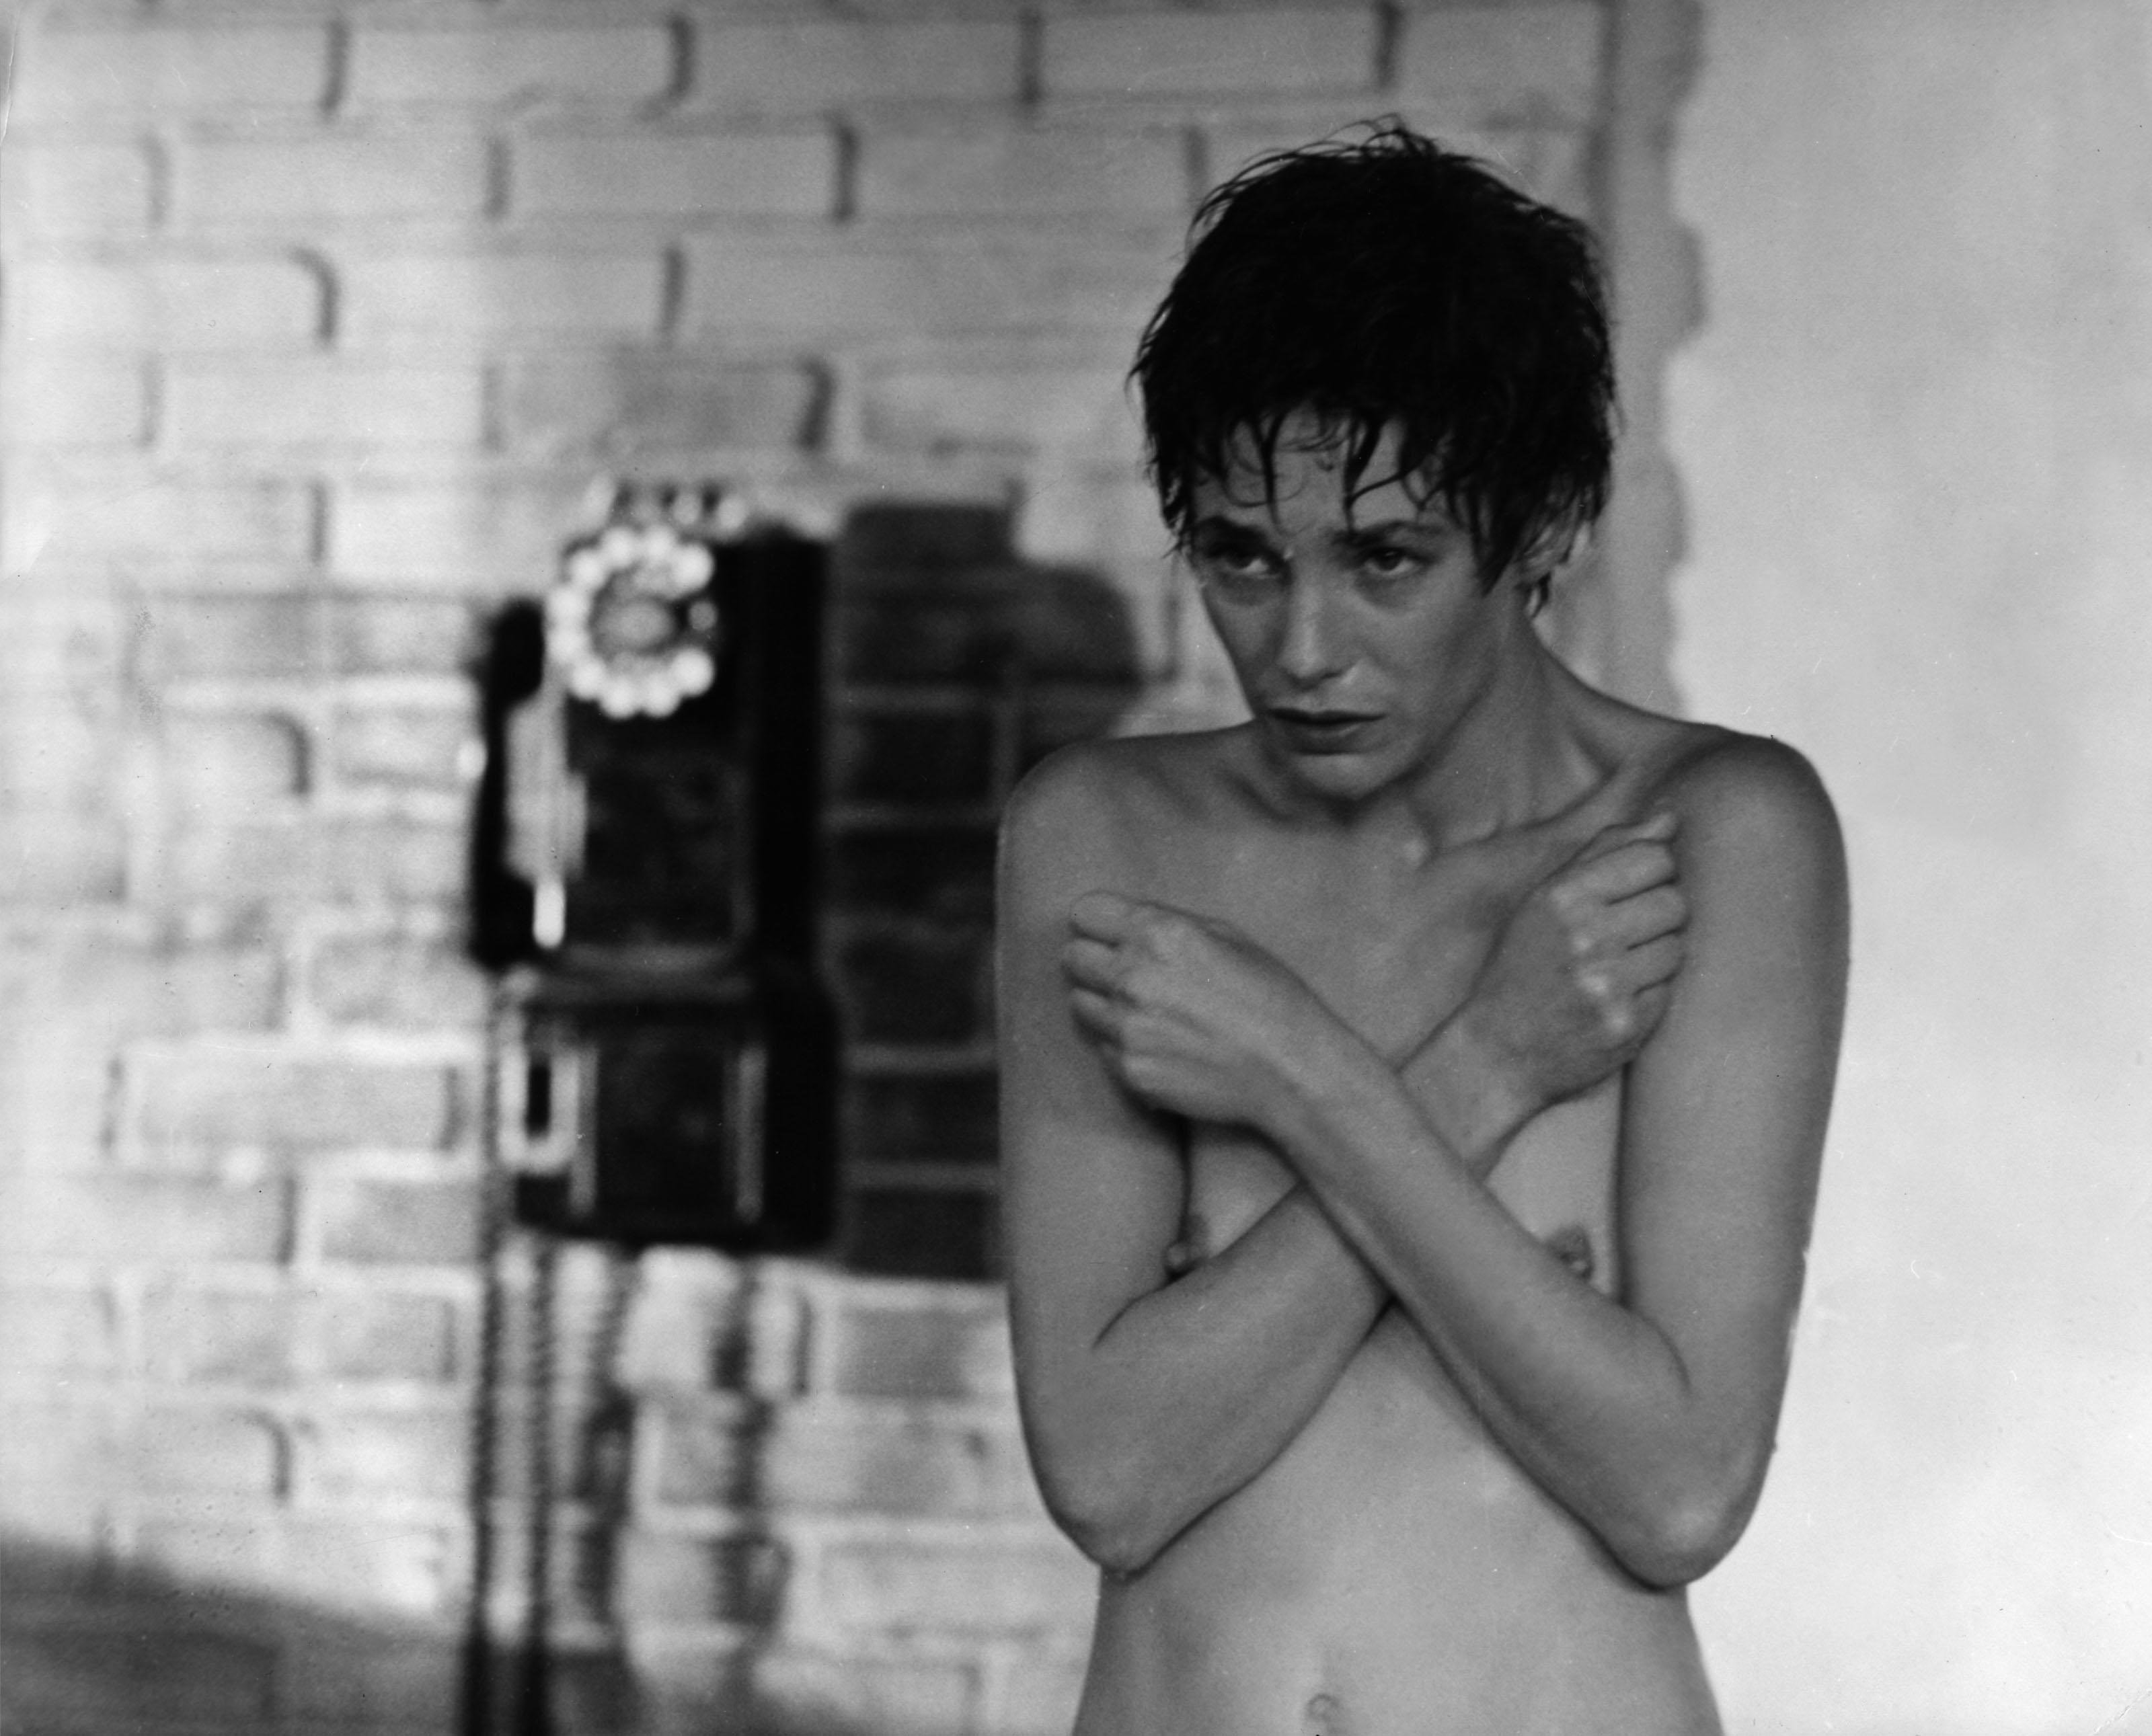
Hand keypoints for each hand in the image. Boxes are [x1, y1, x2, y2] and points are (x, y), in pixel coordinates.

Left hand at [1061, 891, 1332, 1132]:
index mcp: (1158, 934)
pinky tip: (1161, 1044)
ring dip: (1104, 1003)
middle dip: (1096, 961)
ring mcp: (1126, 1028)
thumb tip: (1124, 921)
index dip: (1100, 923)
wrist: (1290, 1070)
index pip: (1085, 913)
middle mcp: (1133, 977)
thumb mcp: (1228, 936)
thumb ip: (1168, 923)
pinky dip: (1121, 1044)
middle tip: (1129, 974)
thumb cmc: (1269, 996)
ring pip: (1080, 1003)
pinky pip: (1102, 1046)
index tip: (1112, 934)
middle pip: (1072, 956)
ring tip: (1148, 1012)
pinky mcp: (1128, 1070)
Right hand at [1446, 811, 1688, 1121]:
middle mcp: (1584, 936)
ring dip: (1656, 957)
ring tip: (1618, 969)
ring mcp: (1606, 982)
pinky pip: (1669, 989)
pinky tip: (1617, 998)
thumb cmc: (1523, 966)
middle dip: (1657, 917)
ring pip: (1678, 946)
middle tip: (1625, 937)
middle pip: (1674, 901)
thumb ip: (1607, 851)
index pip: (1654, 857)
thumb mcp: (1547, 899)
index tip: (1628, 895)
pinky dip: (1650, 992)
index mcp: (1562, 896)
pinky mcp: (1626, 1023)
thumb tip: (1671, 815)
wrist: (1496, 1049)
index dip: (1651, 875)